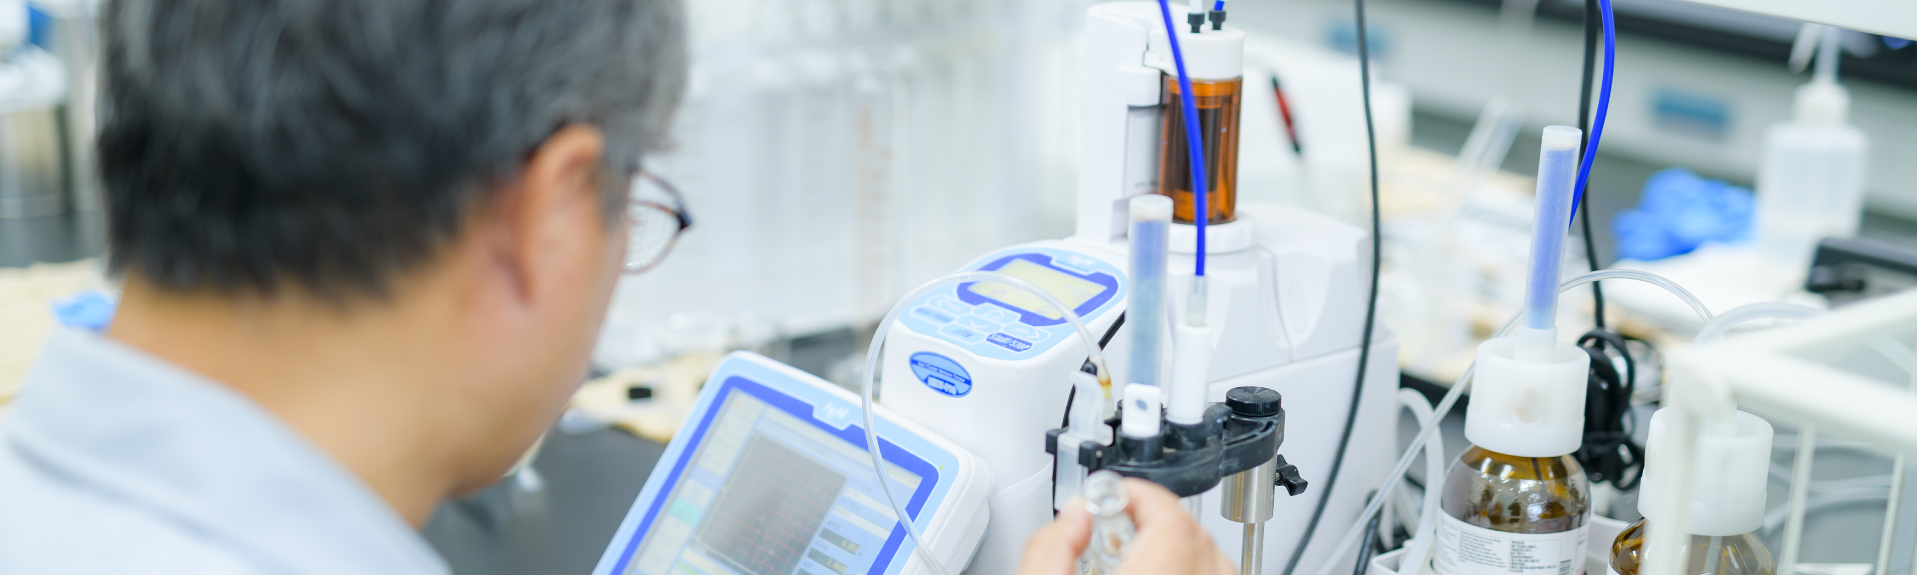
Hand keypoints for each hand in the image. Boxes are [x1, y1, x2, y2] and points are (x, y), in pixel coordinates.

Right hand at [1018, 478, 1235, 574]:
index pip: (1171, 514)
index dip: (1138, 492)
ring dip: (1182, 548)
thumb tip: (1075, 514)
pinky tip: (1158, 574)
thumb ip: (1049, 547)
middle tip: (1114, 525)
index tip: (1109, 496)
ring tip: (1136, 555)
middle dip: (1156, 519)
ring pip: (1217, 562)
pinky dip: (1196, 571)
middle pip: (1196, 536)